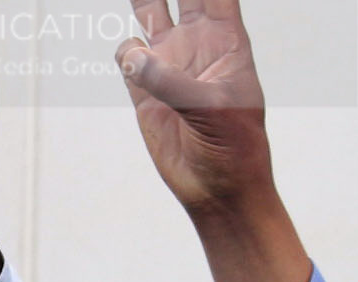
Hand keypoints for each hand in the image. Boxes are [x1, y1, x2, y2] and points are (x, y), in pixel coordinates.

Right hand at [116, 0, 271, 217]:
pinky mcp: (143, 90)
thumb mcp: (212, 108)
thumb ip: (172, 80)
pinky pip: (125, 56)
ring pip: (148, 11)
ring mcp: (168, 63)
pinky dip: (123, 52)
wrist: (218, 187)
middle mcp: (195, 42)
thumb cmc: (234, 145)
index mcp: (225, 38)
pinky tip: (132, 60)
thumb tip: (131, 54)